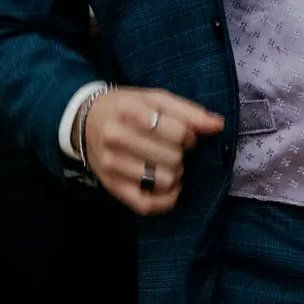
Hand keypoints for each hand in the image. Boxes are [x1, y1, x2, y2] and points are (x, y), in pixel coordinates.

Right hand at [82, 87, 225, 215]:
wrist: (86, 119)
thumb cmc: (127, 107)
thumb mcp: (155, 99)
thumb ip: (188, 111)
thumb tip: (218, 125)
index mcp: (129, 110)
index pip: (178, 132)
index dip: (190, 136)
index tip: (183, 134)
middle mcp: (116, 137)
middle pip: (173, 158)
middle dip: (180, 154)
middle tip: (171, 149)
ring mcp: (111, 164)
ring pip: (164, 181)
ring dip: (174, 175)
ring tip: (166, 164)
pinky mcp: (111, 186)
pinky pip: (147, 204)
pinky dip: (166, 199)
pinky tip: (169, 188)